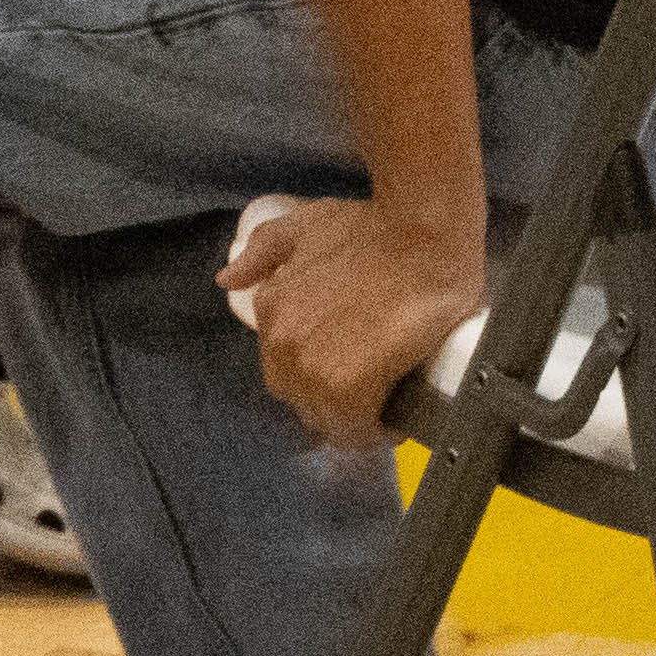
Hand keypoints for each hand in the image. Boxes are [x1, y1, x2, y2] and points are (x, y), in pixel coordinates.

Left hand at [219, 196, 488, 439]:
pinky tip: (396, 420)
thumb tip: (227, 280)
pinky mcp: (347, 387)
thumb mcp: (309, 224)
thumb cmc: (376, 229)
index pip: (285, 370)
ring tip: (391, 406)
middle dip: (336, 402)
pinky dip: (376, 431)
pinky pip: (355, 429)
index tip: (352, 372)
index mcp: (272, 310)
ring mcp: (312, 368)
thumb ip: (265, 250)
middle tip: (376, 389)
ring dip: (358, 420)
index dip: (321, 375)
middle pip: (304, 400)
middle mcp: (283, 343)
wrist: (427, 234)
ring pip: (330, 419)